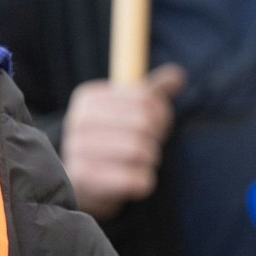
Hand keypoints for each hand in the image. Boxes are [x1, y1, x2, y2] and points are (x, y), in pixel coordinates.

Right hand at [60, 64, 183, 219]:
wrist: (77, 180)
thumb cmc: (109, 140)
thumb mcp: (126, 112)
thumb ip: (150, 93)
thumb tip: (178, 74)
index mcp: (89, 98)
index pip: (145, 98)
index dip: (162, 114)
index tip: (156, 125)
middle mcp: (78, 120)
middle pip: (144, 123)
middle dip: (156, 138)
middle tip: (150, 146)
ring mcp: (77, 149)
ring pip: (141, 151)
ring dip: (150, 160)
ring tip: (140, 163)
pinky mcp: (84, 179)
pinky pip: (135, 179)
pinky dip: (144, 182)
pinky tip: (133, 180)